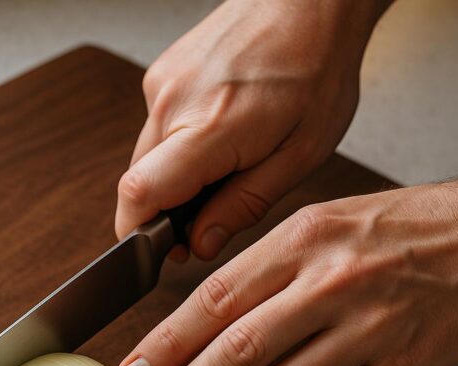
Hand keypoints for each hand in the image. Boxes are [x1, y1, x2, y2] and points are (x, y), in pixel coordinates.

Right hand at [115, 0, 389, 259]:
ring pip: (147, 156)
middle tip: (213, 210)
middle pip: (140, 182)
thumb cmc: (318, 68)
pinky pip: (157, 127)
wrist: (311, 1)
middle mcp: (173, 101)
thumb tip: (199, 243)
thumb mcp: (300, 153)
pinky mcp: (161, 72)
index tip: (161, 250)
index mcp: (211, 127)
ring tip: (227, 159)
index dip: (140, 234)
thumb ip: (244, 205)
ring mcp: (162, 83)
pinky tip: (219, 130)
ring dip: (176, 174)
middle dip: (168, 209)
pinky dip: (180, 143)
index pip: (140, 193)